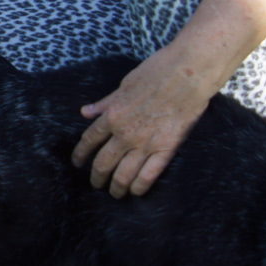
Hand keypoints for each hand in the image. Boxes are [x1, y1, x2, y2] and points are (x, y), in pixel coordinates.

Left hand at [71, 48, 214, 197]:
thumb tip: (85, 112)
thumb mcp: (124, 85)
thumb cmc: (156, 72)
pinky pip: (149, 174)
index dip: (80, 154)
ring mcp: (145, 143)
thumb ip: (105, 103)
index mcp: (112, 115)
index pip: (89, 140)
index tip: (77, 163)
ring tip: (114, 193)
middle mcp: (124, 133)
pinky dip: (139, 186)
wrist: (187, 74)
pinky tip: (135, 192)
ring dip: (116, 187)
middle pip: (103, 162)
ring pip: (123, 174)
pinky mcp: (166, 149)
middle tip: (95, 184)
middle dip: (96, 177)